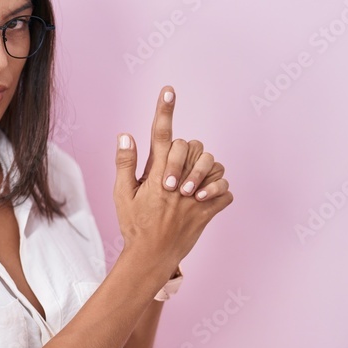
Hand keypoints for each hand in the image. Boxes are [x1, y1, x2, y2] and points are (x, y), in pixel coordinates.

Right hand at [113, 86, 232, 267]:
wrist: (152, 257)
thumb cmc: (134, 225)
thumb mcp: (122, 195)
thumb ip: (125, 164)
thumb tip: (126, 135)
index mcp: (155, 175)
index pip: (161, 135)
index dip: (164, 110)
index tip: (169, 90)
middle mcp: (178, 182)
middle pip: (190, 145)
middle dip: (184, 152)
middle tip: (172, 172)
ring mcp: (195, 197)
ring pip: (213, 164)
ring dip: (204, 168)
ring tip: (191, 182)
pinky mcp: (209, 211)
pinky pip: (226, 190)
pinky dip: (219, 189)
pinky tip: (205, 196)